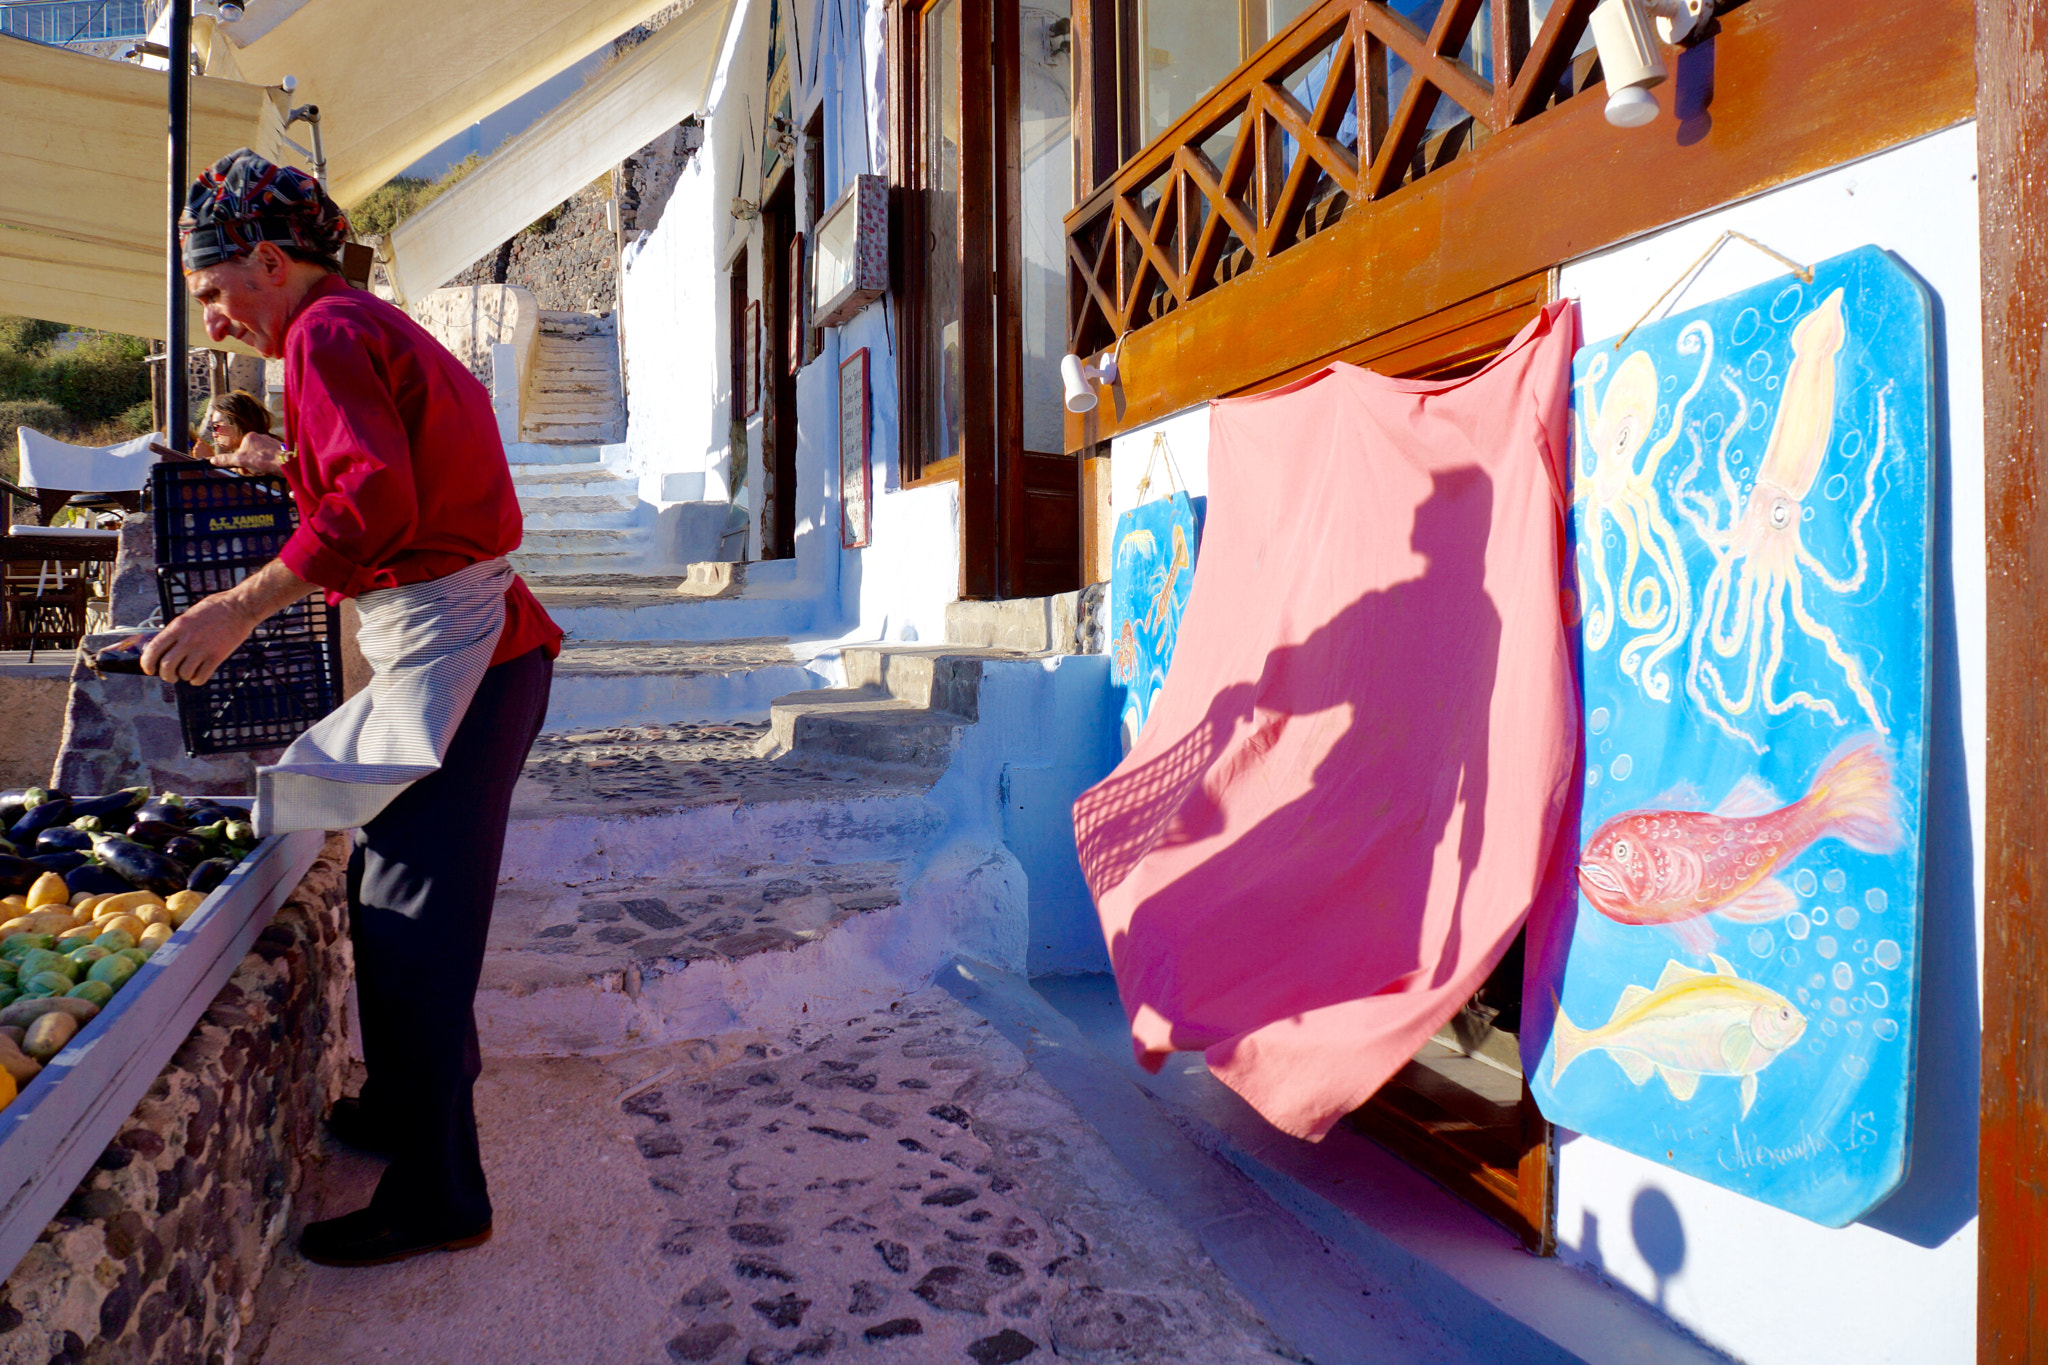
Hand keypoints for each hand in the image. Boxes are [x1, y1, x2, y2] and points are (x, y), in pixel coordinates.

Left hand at [141, 593, 257, 685]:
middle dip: (166, 675)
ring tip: (187, 674)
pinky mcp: (217, 656)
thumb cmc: (216, 607)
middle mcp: (187, 639)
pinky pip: (202, 676)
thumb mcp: (189, 614)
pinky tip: (198, 677)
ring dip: (183, 677)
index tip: (149, 669)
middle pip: (167, 666)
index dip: (147, 663)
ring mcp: (203, 648)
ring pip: (184, 673)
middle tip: (170, 676)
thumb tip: (168, 645)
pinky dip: (197, 680)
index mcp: (178, 627)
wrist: (240, 607)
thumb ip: (178, 630)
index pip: (154, 649)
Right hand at [212, 432, 288, 475]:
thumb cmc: (264, 459)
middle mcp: (261, 437)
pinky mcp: (279, 451)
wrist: (286, 463)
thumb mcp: (241, 460)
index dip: (241, 463)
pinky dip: (268, 467)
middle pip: (249, 456)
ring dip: (259, 468)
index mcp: (250, 436)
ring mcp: (271, 444)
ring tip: (264, 470)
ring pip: (259, 459)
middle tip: (255, 470)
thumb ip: (227, 459)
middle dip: (250, 466)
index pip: (240, 453)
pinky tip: (271, 469)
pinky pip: (268, 460)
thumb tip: (212, 460)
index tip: (245, 467)